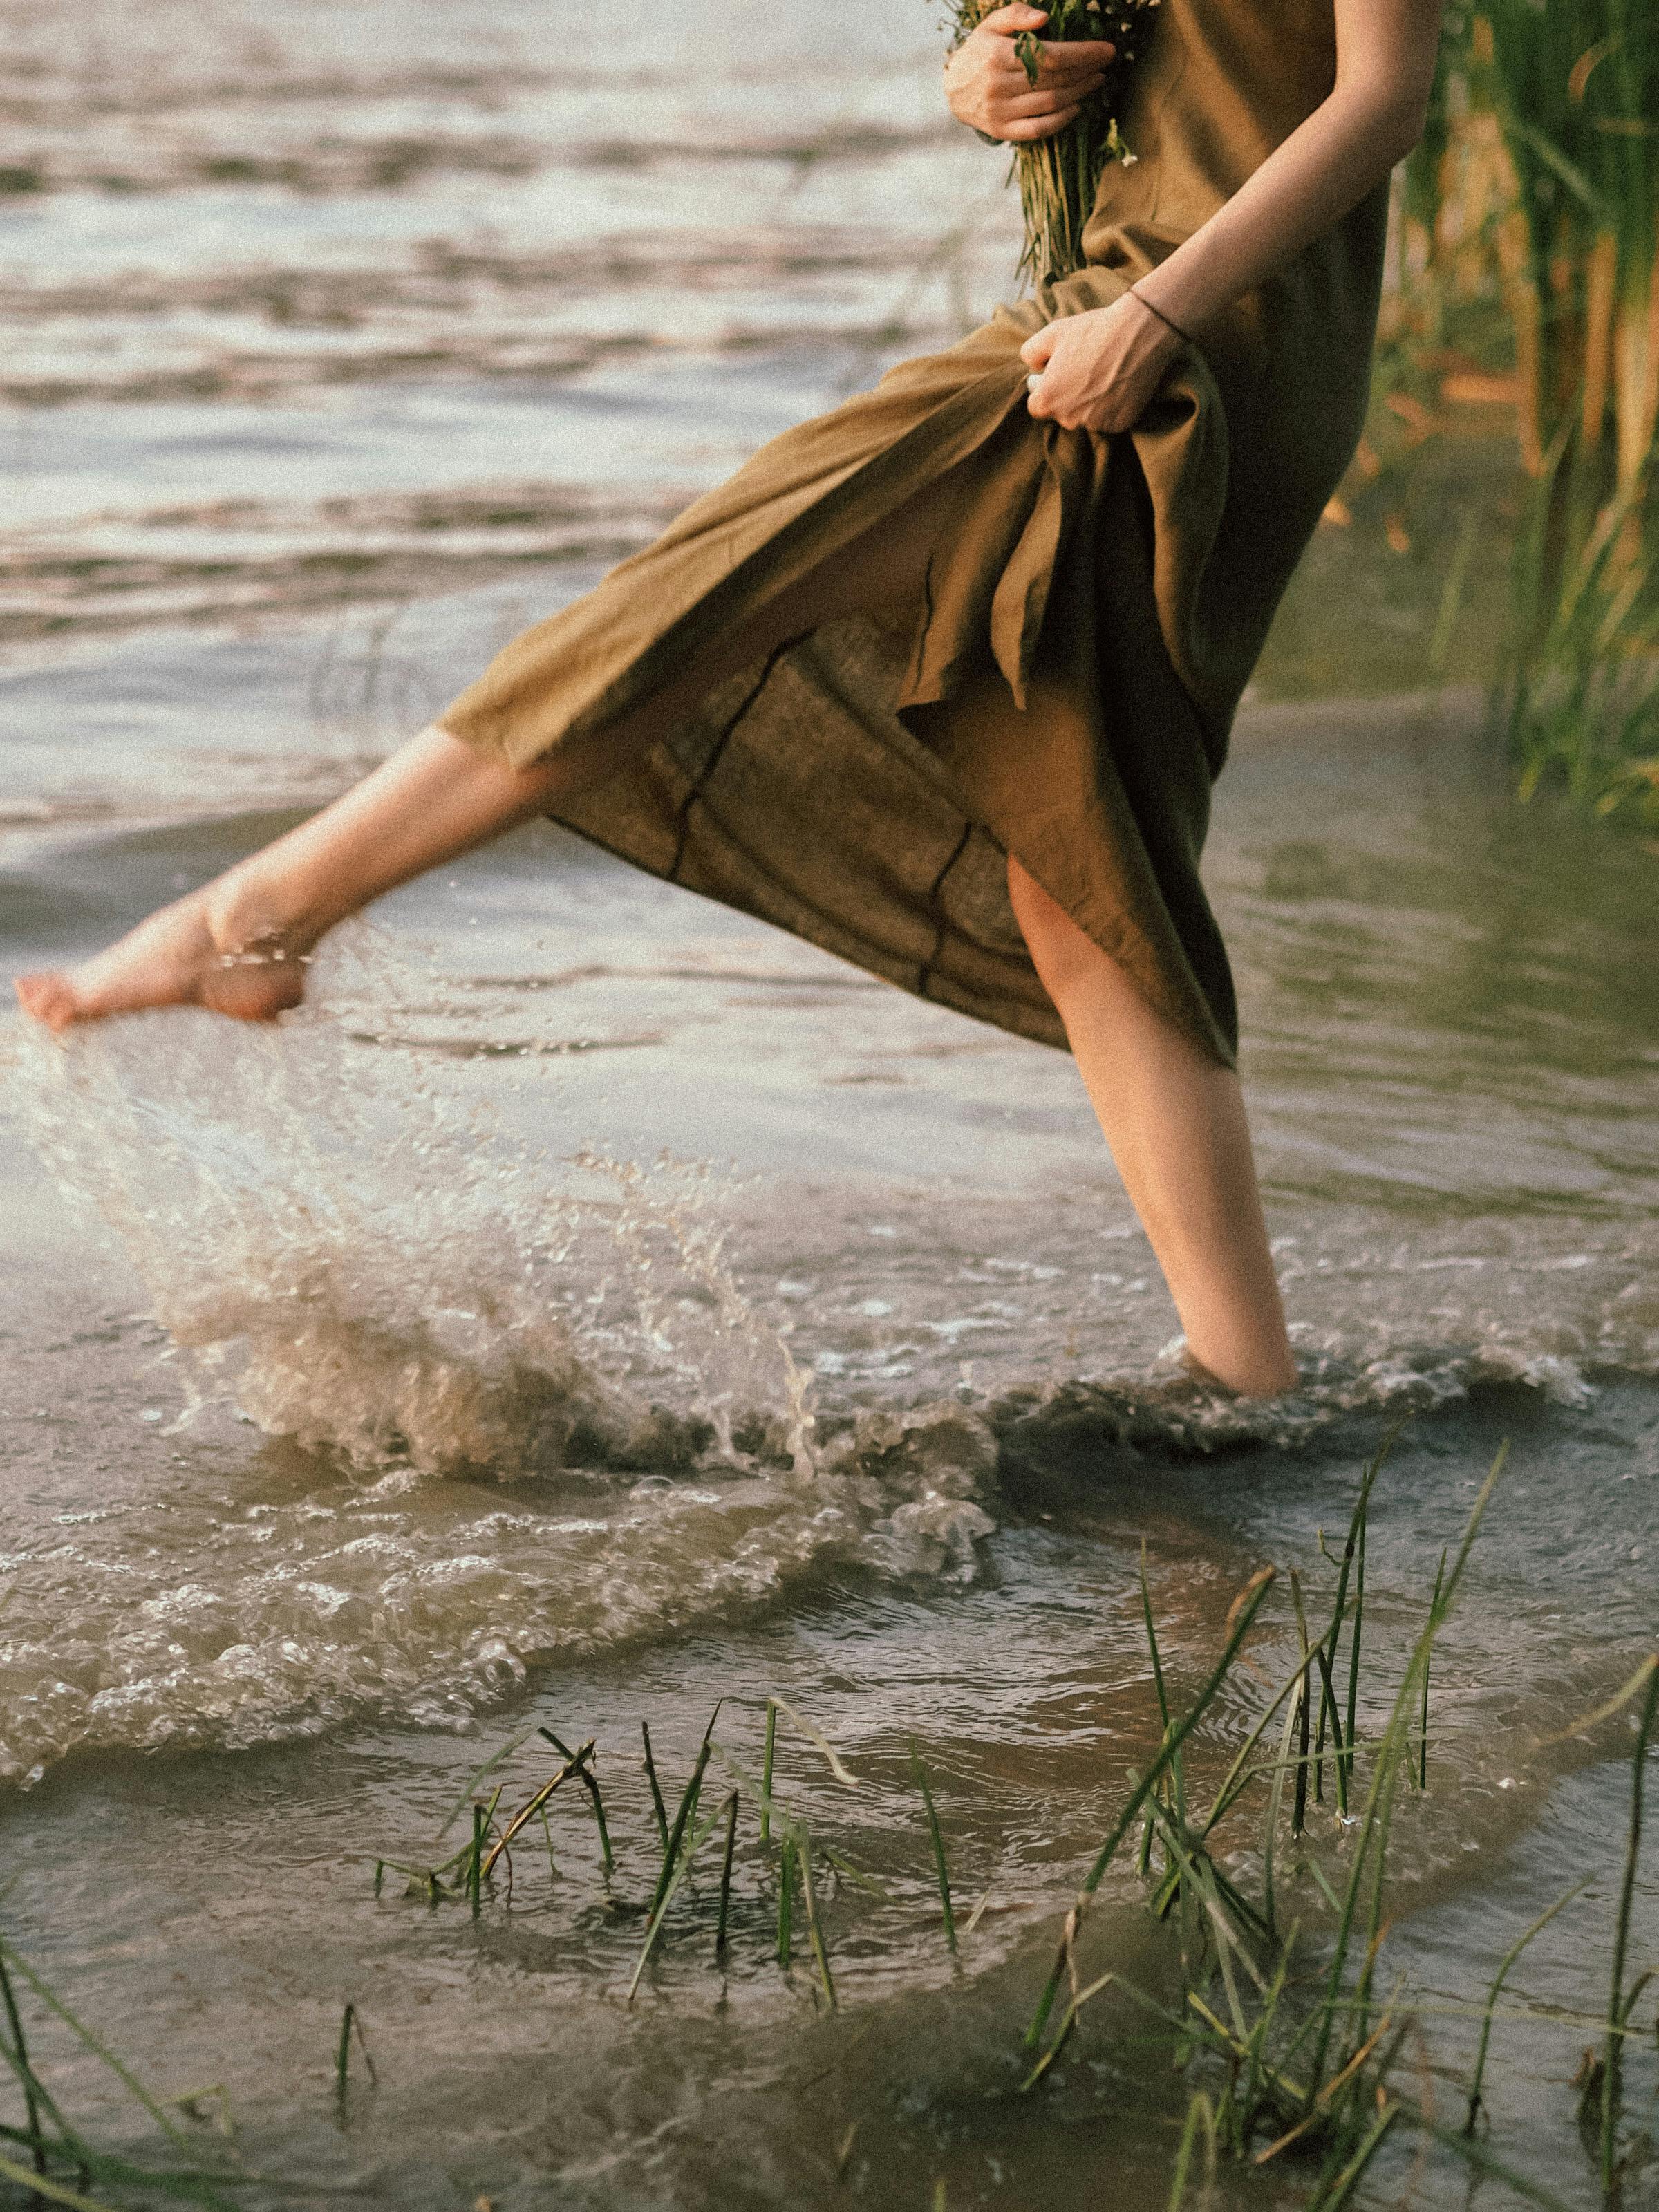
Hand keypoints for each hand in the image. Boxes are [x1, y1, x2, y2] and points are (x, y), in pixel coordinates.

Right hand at [943, 4, 1114, 143]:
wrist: (953, 91)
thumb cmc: (979, 52)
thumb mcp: (991, 25)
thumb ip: (1016, 15)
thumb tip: (1044, 18)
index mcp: (997, 56)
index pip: (1049, 56)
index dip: (1081, 54)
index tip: (1105, 50)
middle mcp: (997, 86)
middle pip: (1054, 80)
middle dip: (1085, 71)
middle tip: (1104, 64)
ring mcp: (1000, 112)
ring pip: (1050, 104)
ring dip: (1079, 93)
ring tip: (1096, 81)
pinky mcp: (1002, 131)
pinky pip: (1038, 128)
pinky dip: (1061, 120)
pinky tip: (1076, 107)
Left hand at [1019, 294, 1182, 432]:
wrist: (1140, 333)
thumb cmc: (1093, 331)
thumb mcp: (1052, 333)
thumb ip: (1031, 353)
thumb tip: (1033, 368)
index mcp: (1047, 401)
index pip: (1037, 404)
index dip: (1046, 386)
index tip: (1058, 372)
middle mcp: (1068, 420)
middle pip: (1062, 412)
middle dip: (1067, 395)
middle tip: (1085, 369)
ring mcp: (1096, 425)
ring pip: (1085, 417)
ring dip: (1089, 402)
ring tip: (1103, 374)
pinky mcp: (1120, 425)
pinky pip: (1109, 419)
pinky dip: (1111, 407)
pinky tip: (1117, 383)